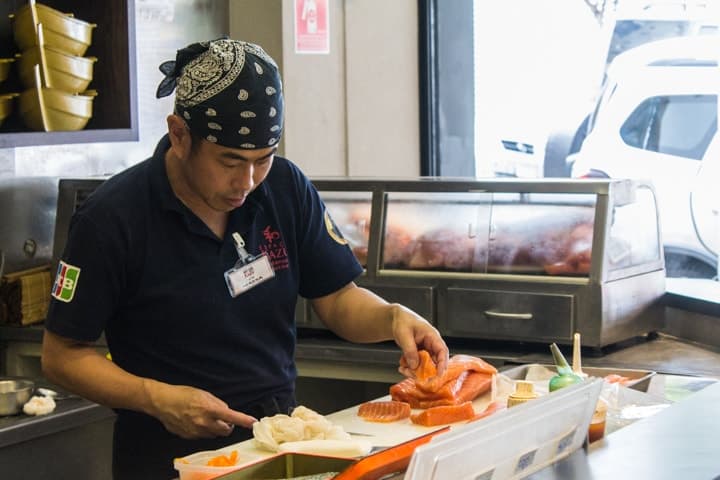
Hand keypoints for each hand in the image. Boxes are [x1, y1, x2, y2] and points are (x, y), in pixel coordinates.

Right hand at [142, 379, 256, 438]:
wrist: (163, 402)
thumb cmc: (183, 394)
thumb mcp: (204, 394)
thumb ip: (217, 404)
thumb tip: (226, 411)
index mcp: (210, 409)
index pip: (232, 417)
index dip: (244, 420)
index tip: (253, 422)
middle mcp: (204, 423)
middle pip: (225, 431)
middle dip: (228, 426)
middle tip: (225, 420)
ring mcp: (196, 432)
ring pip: (214, 435)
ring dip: (216, 429)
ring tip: (207, 418)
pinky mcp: (189, 436)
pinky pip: (203, 436)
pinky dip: (204, 431)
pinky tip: (196, 422)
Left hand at [390, 304, 448, 377]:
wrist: (397, 318)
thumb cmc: (403, 321)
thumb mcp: (404, 334)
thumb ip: (410, 350)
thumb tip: (414, 366)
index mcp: (432, 335)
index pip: (442, 350)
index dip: (442, 363)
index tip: (438, 374)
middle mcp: (431, 344)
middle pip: (434, 361)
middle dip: (425, 371)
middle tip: (415, 376)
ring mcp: (425, 349)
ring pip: (425, 365)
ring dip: (415, 371)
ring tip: (404, 369)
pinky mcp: (419, 354)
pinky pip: (417, 364)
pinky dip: (410, 368)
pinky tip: (402, 366)